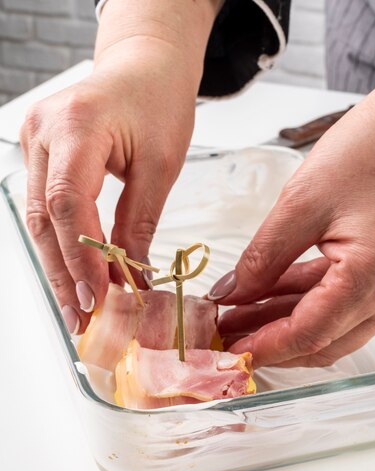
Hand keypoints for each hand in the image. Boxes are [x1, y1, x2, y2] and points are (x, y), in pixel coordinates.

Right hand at [20, 0, 220, 333]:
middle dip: (63, 275)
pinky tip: (73, 273)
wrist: (144, 67)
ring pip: (39, 219)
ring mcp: (34, 141)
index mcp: (78, 126)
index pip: (69, 205)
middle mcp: (44, 132)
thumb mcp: (161, 166)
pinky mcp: (38, 153)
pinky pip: (44, 207)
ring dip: (58, 266)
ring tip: (76, 308)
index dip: (80, 258)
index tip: (96, 299)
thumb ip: (138, 222)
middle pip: (45, 219)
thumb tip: (128, 276)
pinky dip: (60, 243)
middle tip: (79, 319)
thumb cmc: (158, 102)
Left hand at [210, 49, 374, 367]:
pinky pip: (340, 305)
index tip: (228, 351)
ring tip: (237, 315)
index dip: (265, 346)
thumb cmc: (368, 149)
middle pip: (322, 341)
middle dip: (270, 341)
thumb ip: (262, 258)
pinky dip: (303, 304)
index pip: (310, 333)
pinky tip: (266, 298)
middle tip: (226, 335)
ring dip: (283, 324)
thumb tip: (232, 295)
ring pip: (329, 327)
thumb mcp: (300, 203)